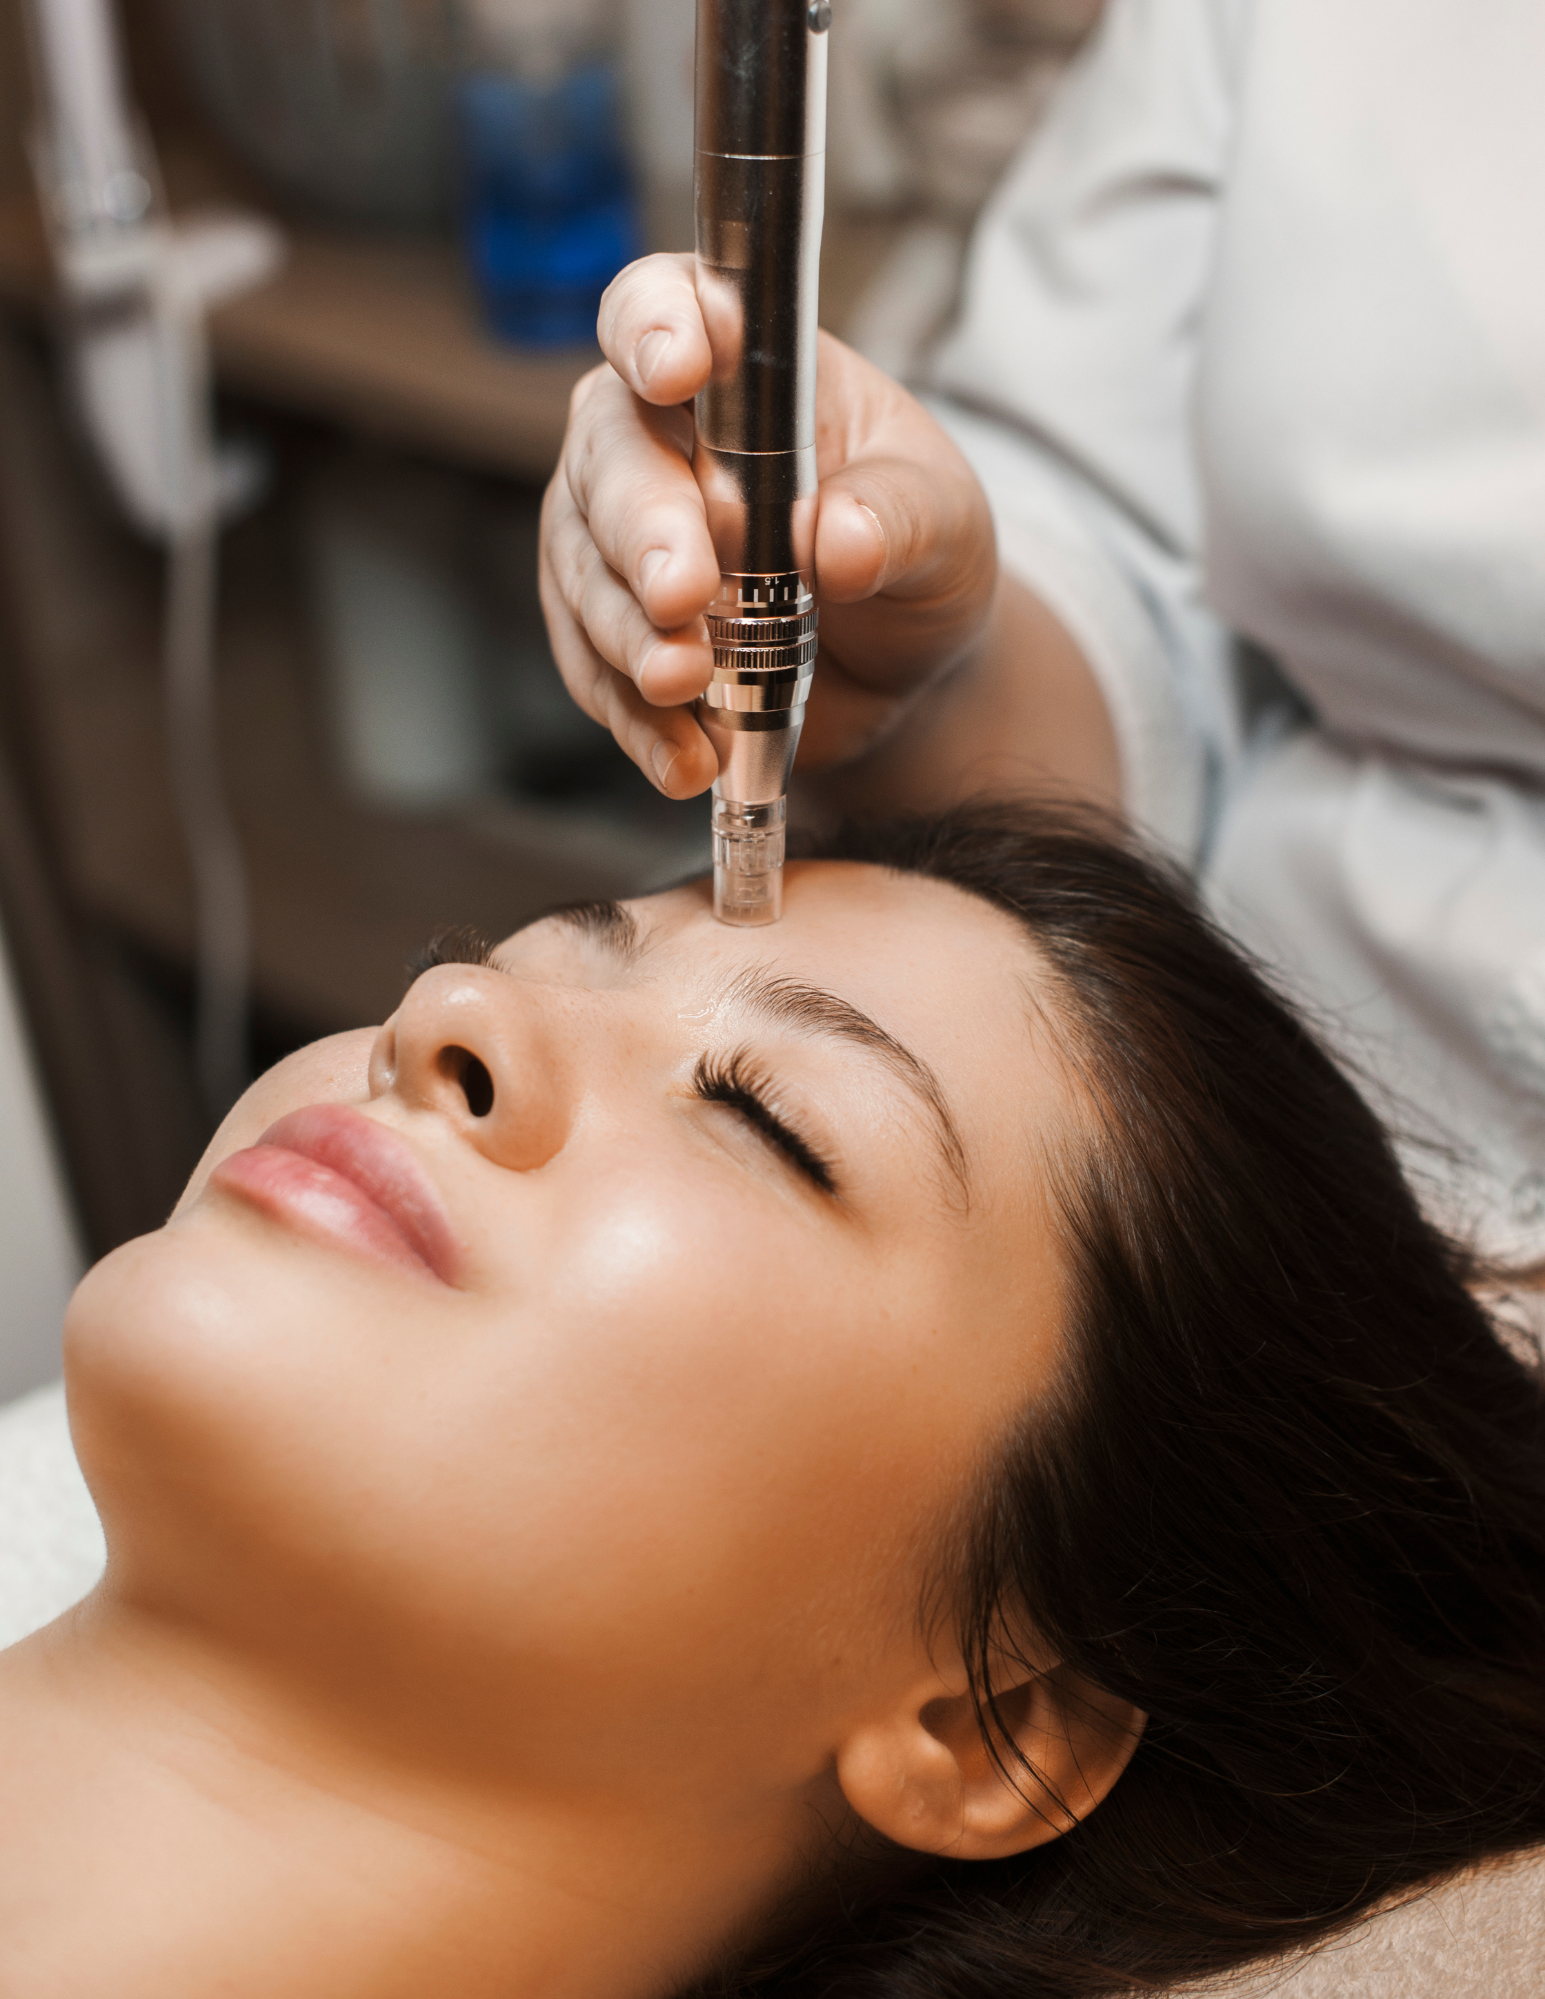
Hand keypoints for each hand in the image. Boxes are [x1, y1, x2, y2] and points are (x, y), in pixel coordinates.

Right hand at [538, 253, 998, 798]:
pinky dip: (637, 720)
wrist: (901, 663)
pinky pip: (594, 672)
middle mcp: (652, 437)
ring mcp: (613, 536)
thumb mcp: (944, 521)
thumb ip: (898, 517)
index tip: (678, 370)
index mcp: (735, 364)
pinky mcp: (606, 628)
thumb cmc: (913, 546)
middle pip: (608, 458)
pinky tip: (687, 759)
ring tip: (688, 687)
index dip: (655, 329)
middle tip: (684, 595)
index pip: (662, 308)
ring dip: (630, 638)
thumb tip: (840, 540)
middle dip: (643, 531)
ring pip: (583, 571)